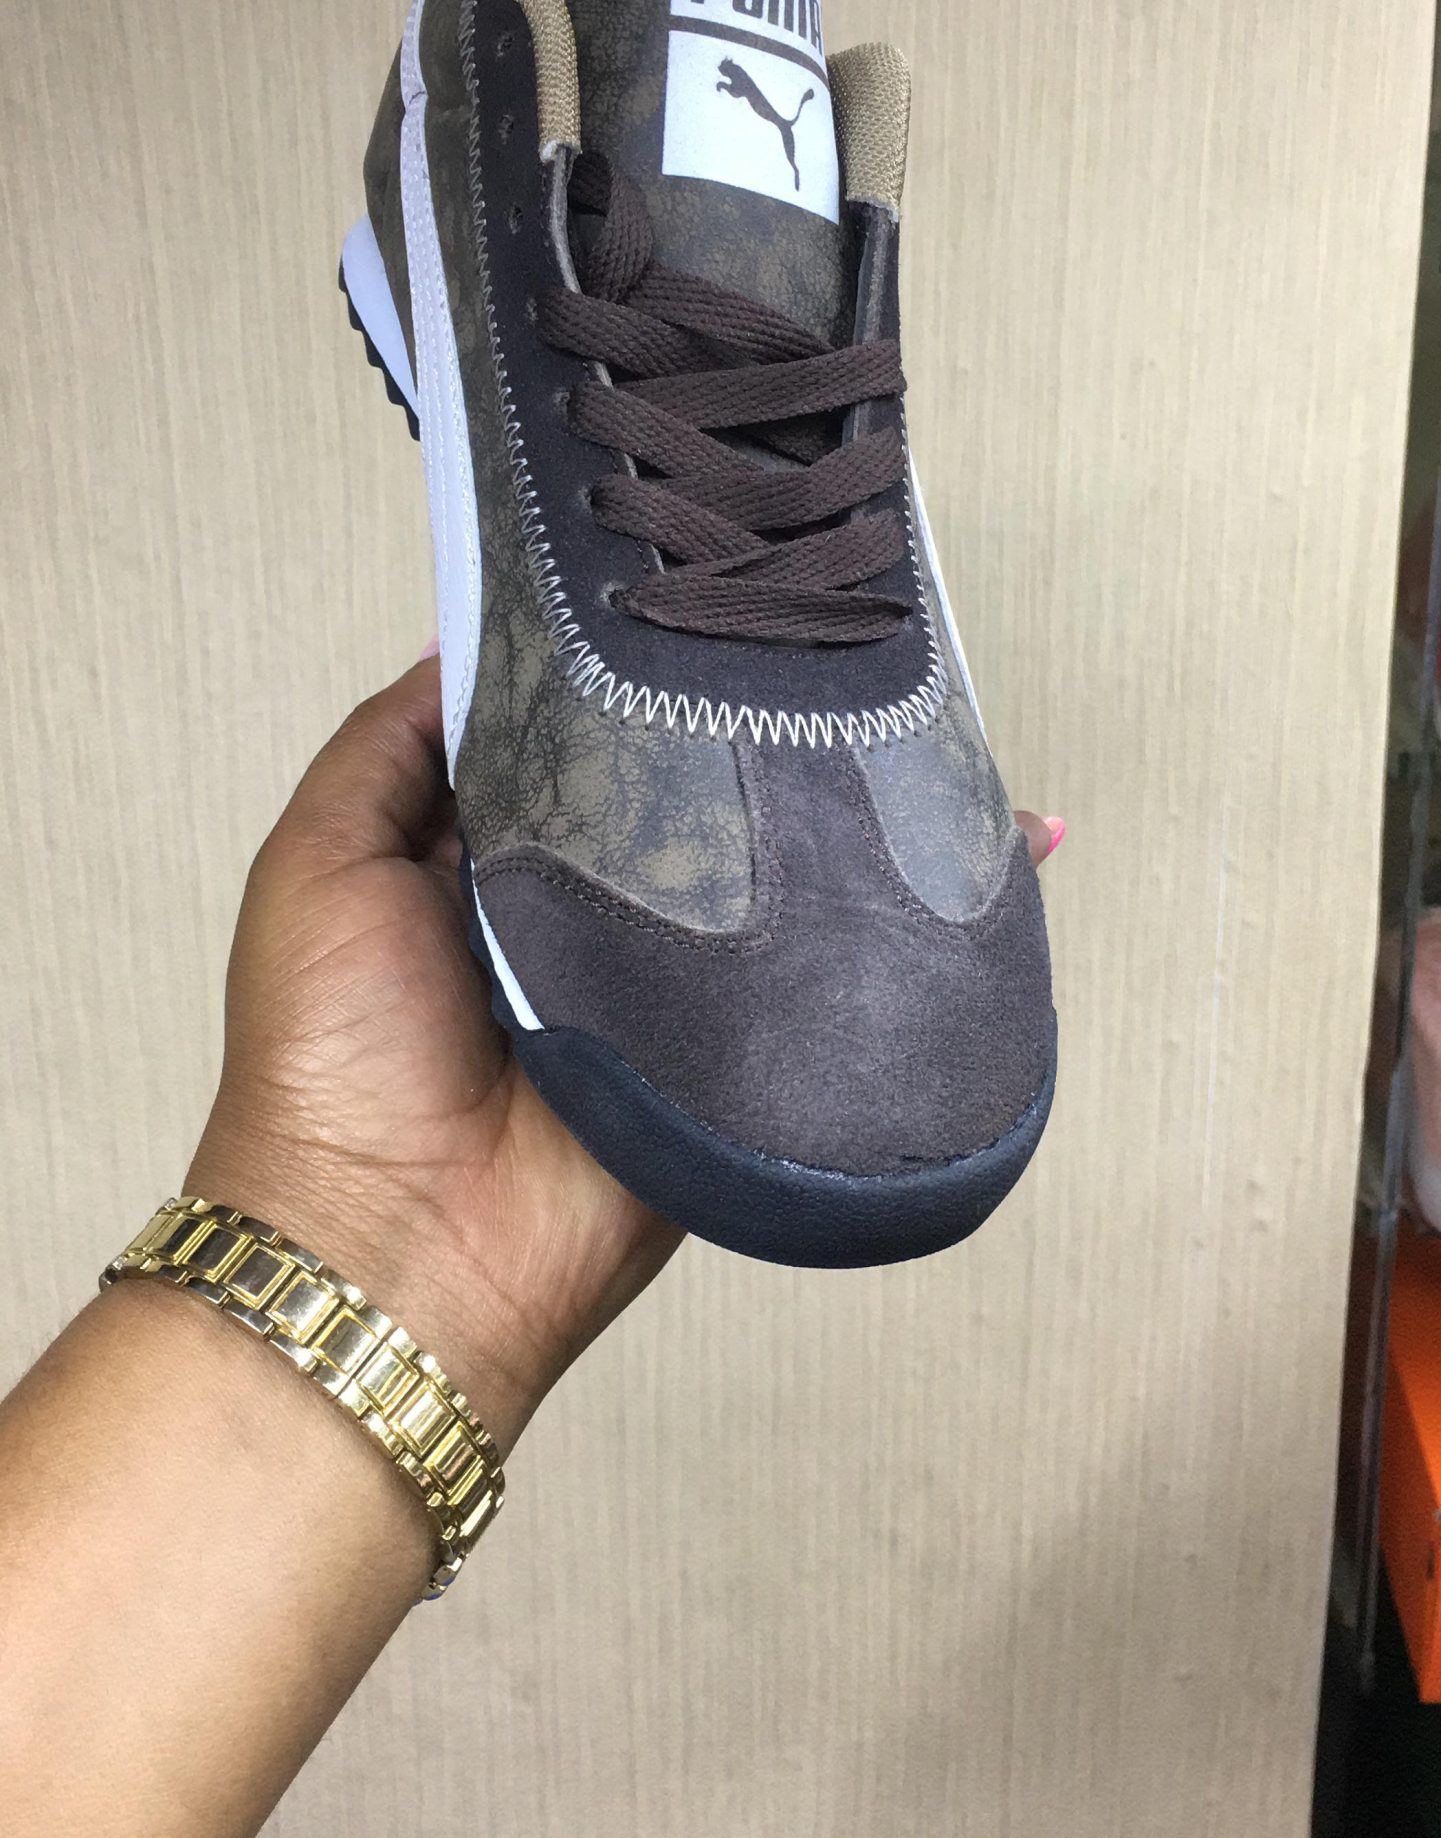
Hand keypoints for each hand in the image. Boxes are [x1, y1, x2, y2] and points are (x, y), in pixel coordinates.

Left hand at [191, 656, 1062, 1456]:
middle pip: (682, 792)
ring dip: (842, 813)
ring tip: (932, 723)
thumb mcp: (317, 859)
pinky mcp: (730, 1051)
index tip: (701, 592)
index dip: (629, 669)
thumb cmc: (328, 1055)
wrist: (396, 1245)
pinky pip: (816, 978)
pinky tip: (999, 853)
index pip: (576, 732)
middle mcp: (584, 908)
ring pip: (763, 873)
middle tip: (835, 643)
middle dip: (748, 729)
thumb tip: (476, 641)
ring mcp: (664, 981)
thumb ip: (386, 745)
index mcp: (488, 854)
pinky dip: (898, 928)